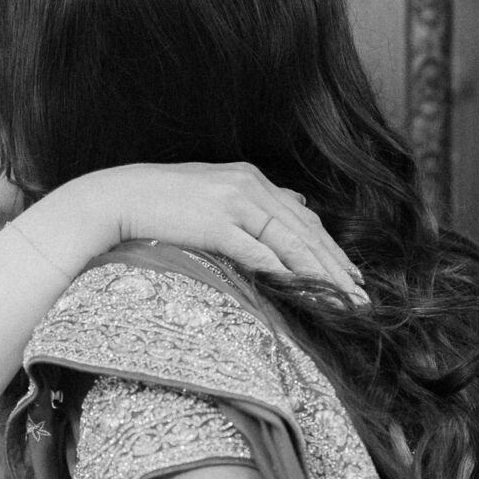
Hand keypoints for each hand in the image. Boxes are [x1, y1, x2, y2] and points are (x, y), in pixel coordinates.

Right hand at [37, 163, 366, 301]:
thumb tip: (296, 209)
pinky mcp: (216, 223)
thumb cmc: (161, 202)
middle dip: (336, 266)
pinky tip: (303, 289)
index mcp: (251, 178)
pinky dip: (283, 271)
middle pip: (305, 232)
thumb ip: (254, 201)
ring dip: (320, 274)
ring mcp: (233, 202)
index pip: (303, 219)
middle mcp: (249, 185)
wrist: (117, 198)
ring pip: (290, 242)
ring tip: (342, 299)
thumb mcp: (214, 192)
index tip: (352, 276)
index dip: (331, 249)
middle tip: (361, 295)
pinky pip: (257, 251)